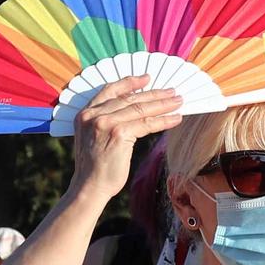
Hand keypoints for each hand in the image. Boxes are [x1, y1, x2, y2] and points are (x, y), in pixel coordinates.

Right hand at [69, 77, 183, 202]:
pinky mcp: (119, 133)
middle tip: (172, 91)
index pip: (110, 90)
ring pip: (141, 109)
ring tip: (178, 102)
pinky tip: (176, 119)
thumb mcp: (93, 137)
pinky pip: (147, 123)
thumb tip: (133, 110)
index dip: (130, 83)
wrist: (89, 186)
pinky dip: (164, 120)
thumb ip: (105, 121)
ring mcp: (105, 123)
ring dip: (163, 104)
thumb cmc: (94, 166)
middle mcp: (93, 115)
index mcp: (85, 114)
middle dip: (154, 94)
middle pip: (130, 99)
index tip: (147, 78)